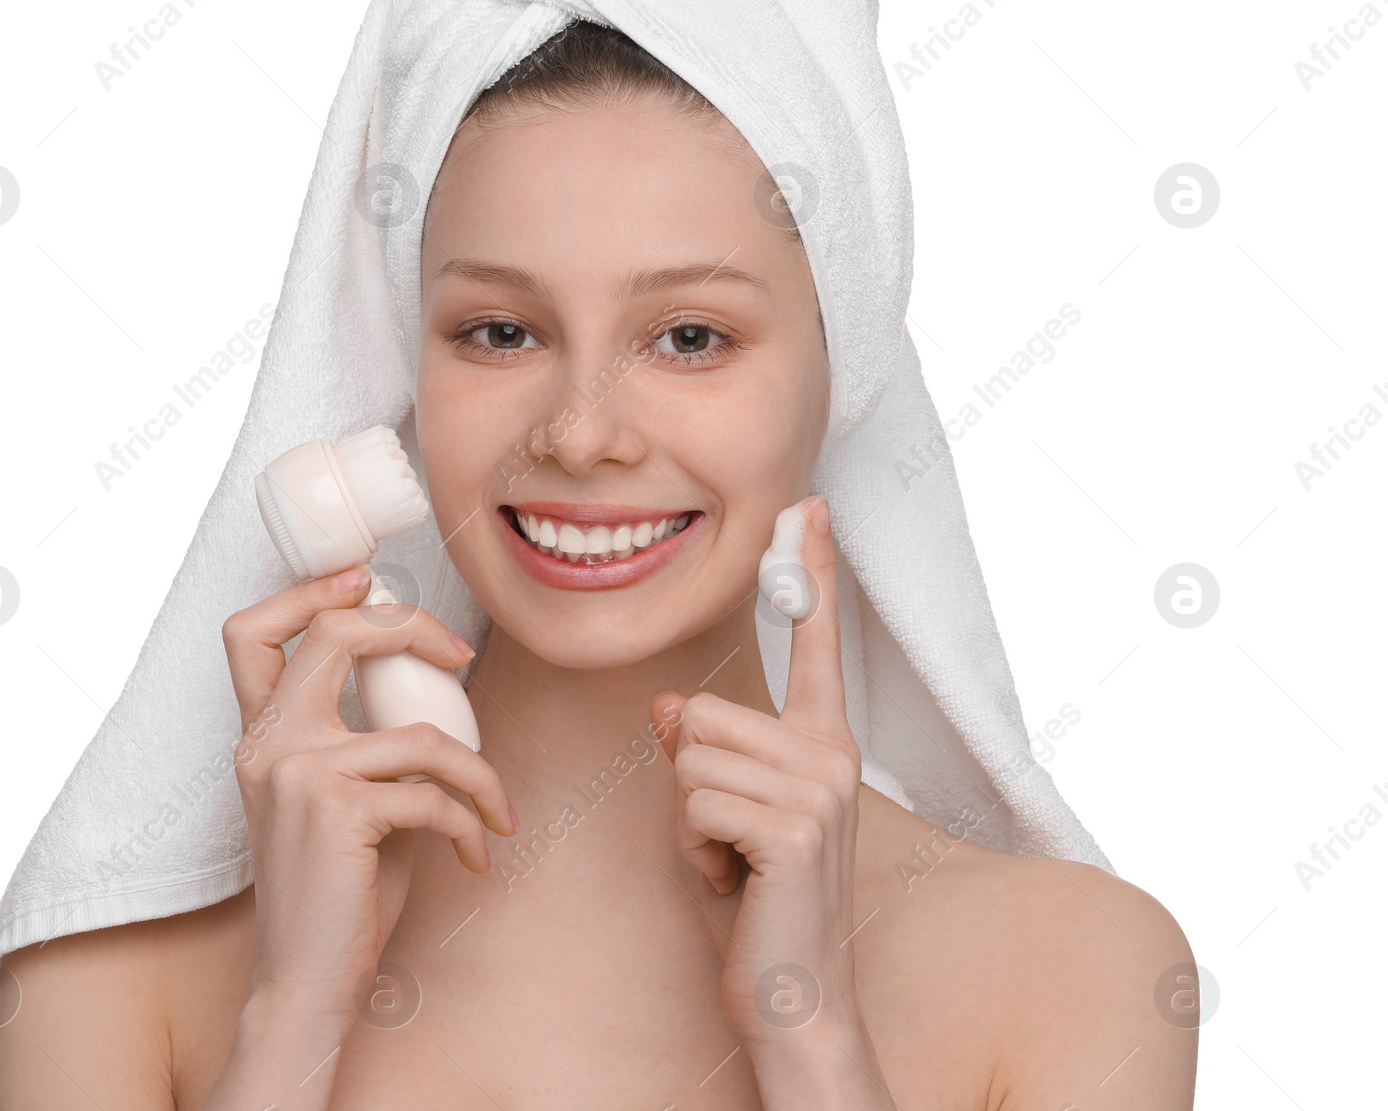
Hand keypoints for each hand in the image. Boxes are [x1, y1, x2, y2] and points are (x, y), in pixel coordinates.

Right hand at [220, 568, 516, 1021]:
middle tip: (460, 657)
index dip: (305, 590)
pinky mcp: (338, 811)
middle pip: (334, 634)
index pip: (249, 633)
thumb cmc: (336, 893)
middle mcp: (268, 745)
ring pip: (423, 735)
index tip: (364, 582)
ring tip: (496, 810)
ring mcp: (298, 774)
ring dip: (479, 775)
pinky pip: (435, 796)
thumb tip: (433, 682)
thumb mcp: (338, 799)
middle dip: (411, 626)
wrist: (304, 984)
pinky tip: (475, 856)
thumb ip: (361, 741)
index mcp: (260, 737)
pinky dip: (469, 825)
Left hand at [652, 496, 866, 1048]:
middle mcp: (832, 754)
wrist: (794, 992)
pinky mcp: (793, 827)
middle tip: (730, 837)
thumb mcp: (722, 809)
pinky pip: (694, 800)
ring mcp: (819, 789)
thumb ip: (704, 748)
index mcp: (823, 740)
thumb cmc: (756, 897)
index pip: (815, 641)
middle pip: (700, 713)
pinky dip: (692, 849)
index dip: (812, 570)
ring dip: (689, 819)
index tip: (812, 506)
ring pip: (690, 756)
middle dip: (690, 780)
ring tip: (732, 859)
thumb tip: (667, 706)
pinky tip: (731, 879)